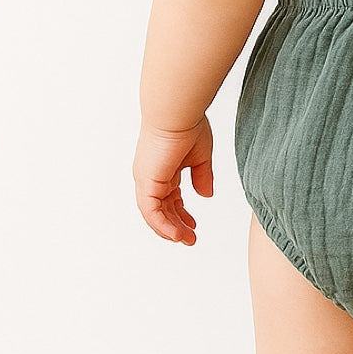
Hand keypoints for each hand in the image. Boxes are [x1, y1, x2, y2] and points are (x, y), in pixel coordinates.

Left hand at [133, 116, 214, 244]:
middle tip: (190, 239)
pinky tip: (176, 235)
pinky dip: (162, 226)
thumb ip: (202, 176)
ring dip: (169, 230)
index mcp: (163, 168)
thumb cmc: (188, 125)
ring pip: (154, 214)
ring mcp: (146, 180)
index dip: (180, 213)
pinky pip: (151, 212)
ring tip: (186, 240)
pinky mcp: (146, 183)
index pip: (169, 197)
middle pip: (162, 209)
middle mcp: (151, 175)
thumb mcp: (200, 156)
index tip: (194, 224)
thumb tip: (205, 195)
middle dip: (176, 225)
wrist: (177, 113)